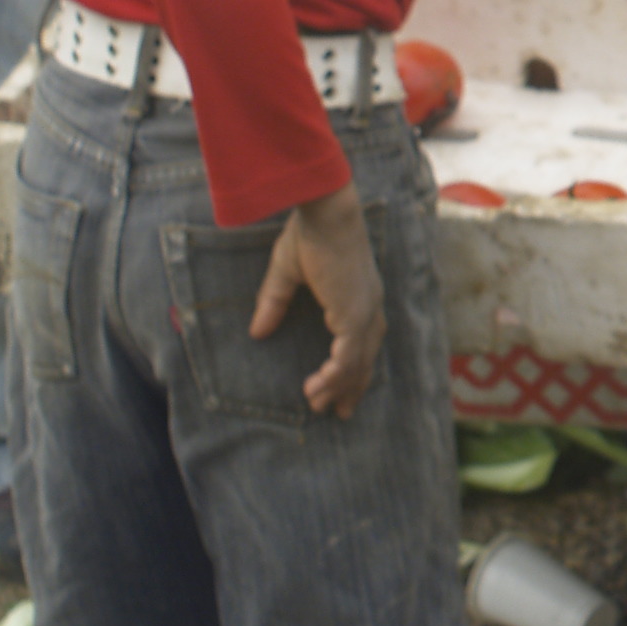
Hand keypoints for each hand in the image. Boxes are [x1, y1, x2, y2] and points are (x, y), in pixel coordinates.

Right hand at [251, 185, 385, 419]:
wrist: (326, 213)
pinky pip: (347, 356)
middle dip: (352, 387)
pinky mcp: (355, 314)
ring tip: (318, 405)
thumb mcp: (286, 275)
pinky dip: (335, 376)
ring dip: (338, 386)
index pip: (364, 341)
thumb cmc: (309, 235)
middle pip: (366, 358)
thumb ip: (274, 304)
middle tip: (339, 412)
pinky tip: (318, 388)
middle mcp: (369, 307)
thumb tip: (257, 332)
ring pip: (356, 363)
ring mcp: (365, 312)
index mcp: (360, 296)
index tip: (342, 389)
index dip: (354, 366)